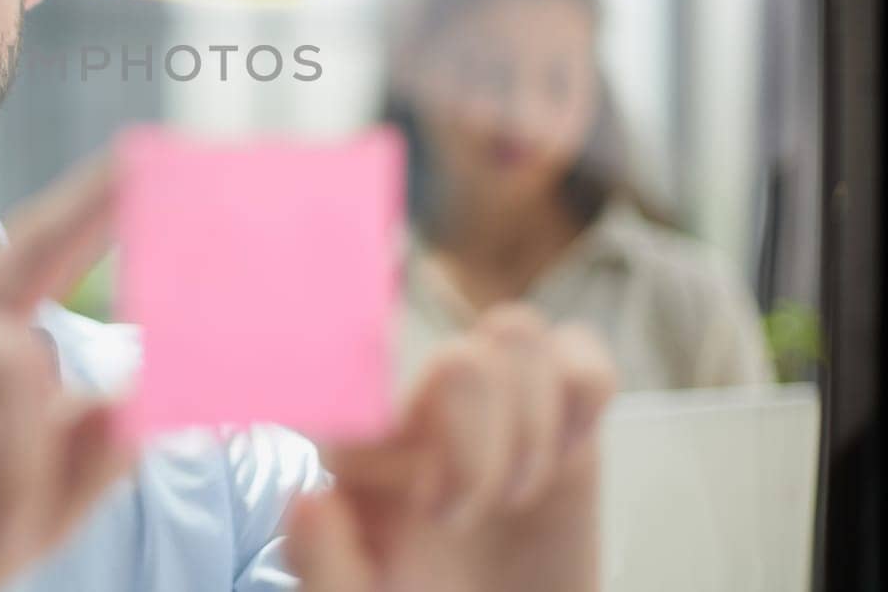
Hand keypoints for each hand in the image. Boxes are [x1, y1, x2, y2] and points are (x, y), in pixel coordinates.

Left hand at [289, 306, 617, 591]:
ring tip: (519, 496)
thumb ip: (326, 567)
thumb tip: (313, 501)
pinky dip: (584, 393)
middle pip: (459, 358)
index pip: (372, 376)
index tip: (434, 516)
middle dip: (481, 449)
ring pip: (515, 332)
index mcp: (361, 442)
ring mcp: (492, 399)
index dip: (421, 442)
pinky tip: (569, 455)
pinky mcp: (559, 408)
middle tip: (466, 521)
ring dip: (533, 421)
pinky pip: (579, 349)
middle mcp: (421, 406)